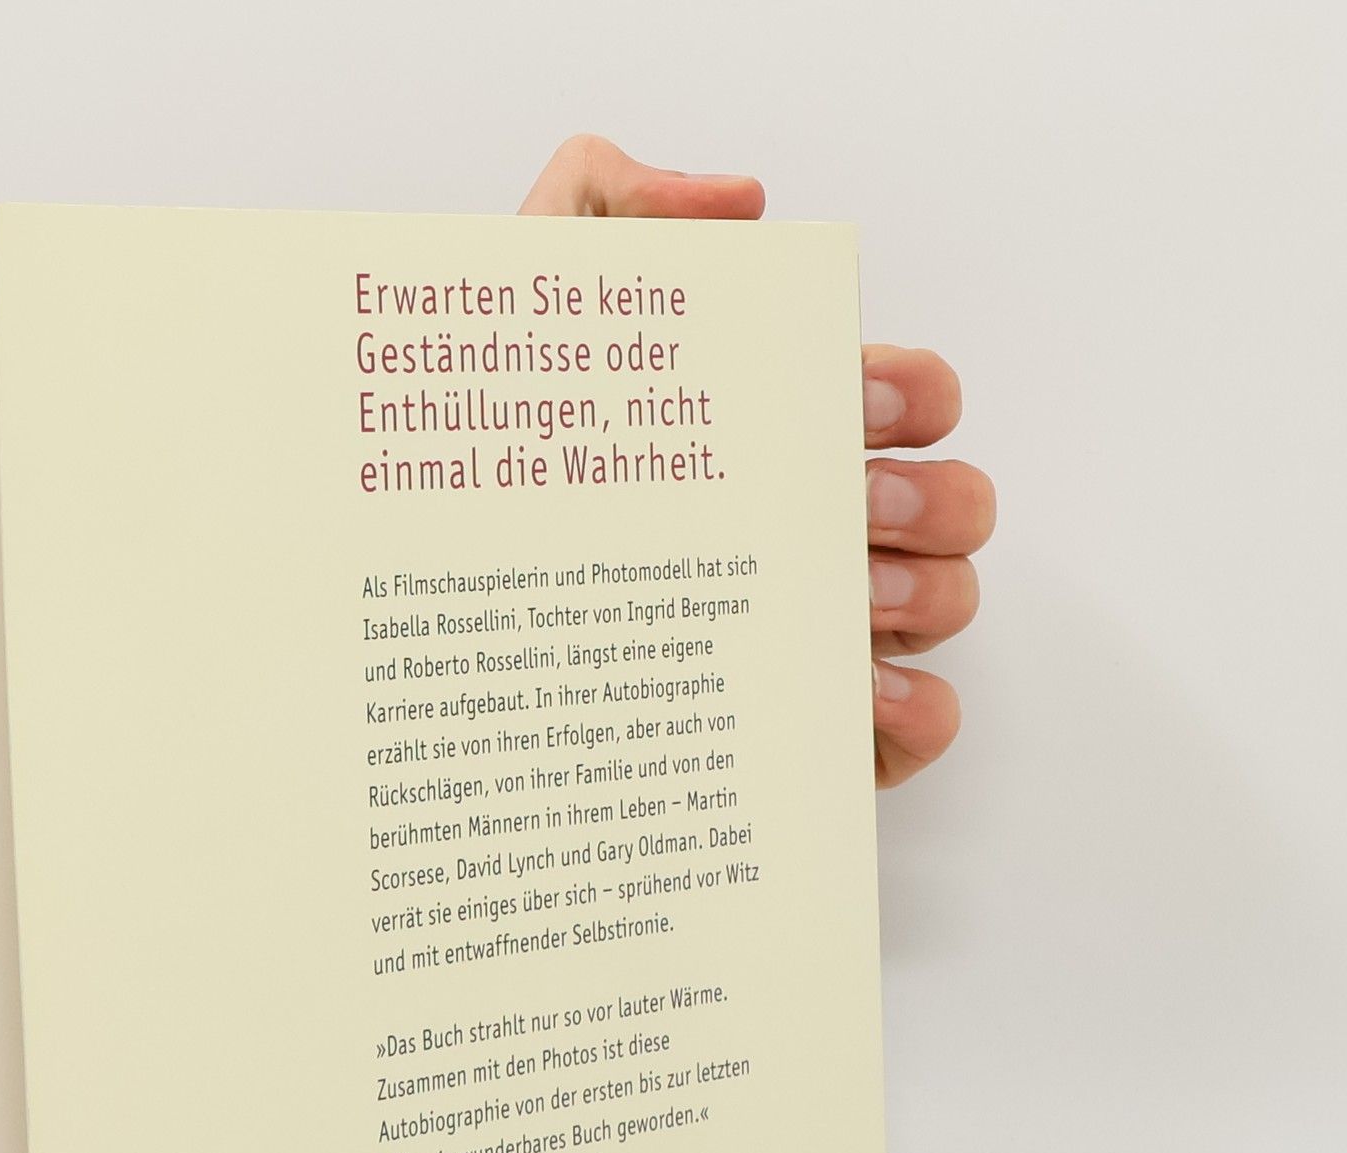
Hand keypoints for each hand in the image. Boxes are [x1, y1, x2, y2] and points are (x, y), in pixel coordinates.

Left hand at [520, 135, 994, 787]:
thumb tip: (739, 201)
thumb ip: (604, 205)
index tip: (854, 395)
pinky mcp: (809, 733)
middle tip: (851, 504)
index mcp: (770, 442)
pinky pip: (917, 728)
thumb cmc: (478, 473)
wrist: (419, 626)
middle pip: (952, 503)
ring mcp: (817, 636)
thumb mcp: (519, 315)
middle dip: (929, 494)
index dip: (912, 389)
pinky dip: (917, 708)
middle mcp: (809, 534)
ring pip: (947, 604)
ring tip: (846, 595)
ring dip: (926, 591)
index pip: (904, 399)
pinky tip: (855, 691)